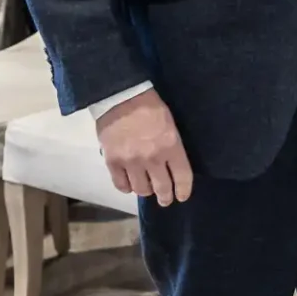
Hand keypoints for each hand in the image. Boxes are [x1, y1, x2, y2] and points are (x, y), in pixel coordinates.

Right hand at [93, 89, 193, 206]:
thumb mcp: (170, 124)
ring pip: (141, 190)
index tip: (182, 196)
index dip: (184, 190)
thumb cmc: (149, 106)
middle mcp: (152, 158)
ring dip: (146, 191)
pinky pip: (121, 185)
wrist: (120, 95)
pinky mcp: (113, 162)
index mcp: (171, 146)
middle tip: (165, 199)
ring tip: (146, 188)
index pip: (182, 177)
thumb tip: (172, 167)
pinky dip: (126, 187)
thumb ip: (171, 147)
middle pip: (162, 188)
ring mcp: (131, 162)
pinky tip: (129, 183)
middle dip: (165, 197)